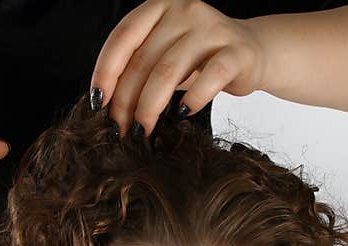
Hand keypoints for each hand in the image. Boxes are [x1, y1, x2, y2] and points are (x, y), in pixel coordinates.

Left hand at [90, 0, 266, 138]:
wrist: (250, 53)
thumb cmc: (198, 59)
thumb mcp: (163, 55)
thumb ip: (136, 68)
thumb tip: (103, 105)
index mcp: (159, 7)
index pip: (123, 37)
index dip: (105, 71)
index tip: (97, 103)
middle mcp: (184, 11)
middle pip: (143, 60)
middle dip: (126, 100)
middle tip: (120, 129)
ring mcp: (211, 28)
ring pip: (169, 72)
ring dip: (150, 107)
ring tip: (143, 130)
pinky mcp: (236, 51)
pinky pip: (210, 78)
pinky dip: (193, 100)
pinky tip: (182, 114)